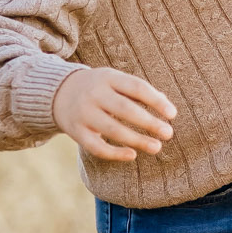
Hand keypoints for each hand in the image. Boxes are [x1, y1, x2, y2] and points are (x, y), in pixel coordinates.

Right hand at [53, 65, 175, 162]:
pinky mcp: (76, 132)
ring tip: (157, 147)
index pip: (136, 87)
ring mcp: (83, 113)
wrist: (58, 92)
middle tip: (168, 133)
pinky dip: (115, 153)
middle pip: (125, 109)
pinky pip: (96, 146)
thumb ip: (139, 92)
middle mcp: (94, 94)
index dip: (156, 101)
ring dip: (137, 140)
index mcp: (108, 77)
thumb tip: (166, 107)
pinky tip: (132, 155)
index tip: (173, 114)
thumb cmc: (100, 88)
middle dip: (149, 122)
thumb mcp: (116, 81)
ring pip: (112, 129)